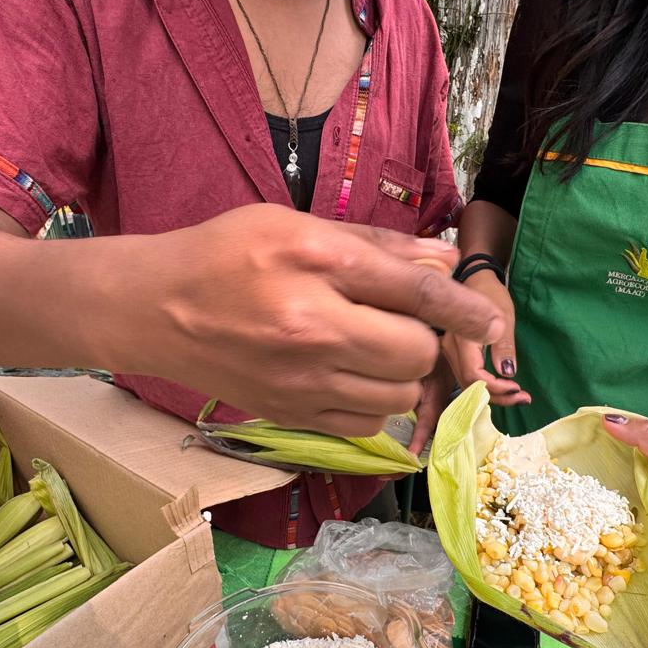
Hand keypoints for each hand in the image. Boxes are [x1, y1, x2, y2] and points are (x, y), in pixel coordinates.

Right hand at [127, 204, 505, 437]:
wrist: (156, 309)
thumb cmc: (226, 253)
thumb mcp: (297, 226)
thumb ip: (376, 245)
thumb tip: (445, 259)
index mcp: (316, 265)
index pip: (416, 290)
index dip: (463, 307)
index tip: (491, 320)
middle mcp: (314, 328)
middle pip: (416, 350)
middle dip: (424, 336)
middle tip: (398, 319)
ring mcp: (302, 380)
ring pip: (399, 393)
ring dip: (403, 371)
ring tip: (372, 346)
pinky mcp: (293, 415)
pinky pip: (368, 422)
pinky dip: (376, 400)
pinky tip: (351, 374)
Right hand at [441, 270, 529, 406]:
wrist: (475, 280)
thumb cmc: (491, 294)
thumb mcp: (504, 317)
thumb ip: (504, 346)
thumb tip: (508, 373)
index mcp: (461, 338)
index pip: (474, 375)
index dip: (496, 387)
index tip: (518, 387)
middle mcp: (448, 348)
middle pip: (469, 385)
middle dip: (496, 396)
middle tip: (523, 397)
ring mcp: (447, 353)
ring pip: (467, 385)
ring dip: (492, 395)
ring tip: (517, 396)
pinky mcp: (452, 355)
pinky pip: (466, 377)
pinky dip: (485, 387)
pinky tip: (502, 389)